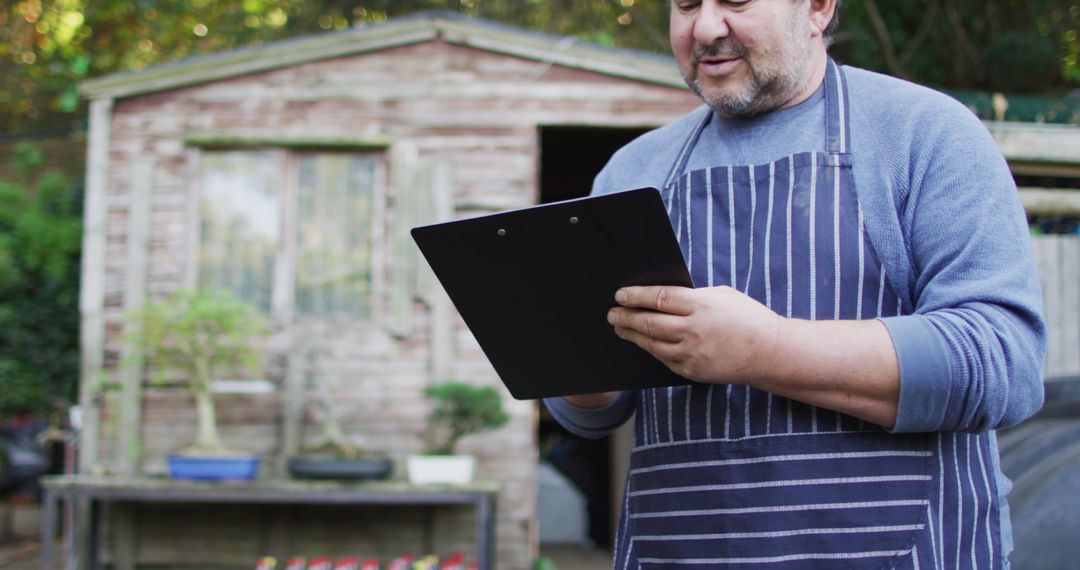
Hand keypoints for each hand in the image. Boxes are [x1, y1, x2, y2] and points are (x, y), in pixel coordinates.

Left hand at [607, 285, 783, 384]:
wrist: (769, 353)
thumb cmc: (748, 319)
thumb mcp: (722, 295)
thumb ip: (693, 296)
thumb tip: (662, 296)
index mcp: (701, 305)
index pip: (659, 298)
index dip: (636, 296)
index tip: (620, 295)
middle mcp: (693, 330)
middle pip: (649, 322)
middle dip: (626, 317)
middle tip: (612, 314)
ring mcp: (691, 353)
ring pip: (652, 343)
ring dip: (632, 335)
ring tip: (620, 328)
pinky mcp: (692, 371)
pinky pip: (664, 359)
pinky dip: (651, 349)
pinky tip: (643, 343)